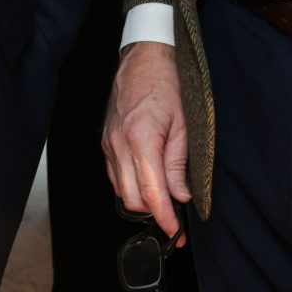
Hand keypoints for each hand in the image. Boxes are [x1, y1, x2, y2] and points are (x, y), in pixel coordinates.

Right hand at [103, 41, 190, 242]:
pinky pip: (114, 176)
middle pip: (132, 199)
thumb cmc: (167, 83)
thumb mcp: (185, 124)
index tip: (177, 233)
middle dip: (154, 214)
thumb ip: (180, 164)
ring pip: (120, 191)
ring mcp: (109, 144)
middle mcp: (119, 145)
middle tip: (176, 219)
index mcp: (141, 140)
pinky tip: (147, 181)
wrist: (144, 58)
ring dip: (142, 201)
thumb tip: (181, 196)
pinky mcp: (106, 142)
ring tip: (164, 200)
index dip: (165, 219)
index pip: (152, 194)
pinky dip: (130, 185)